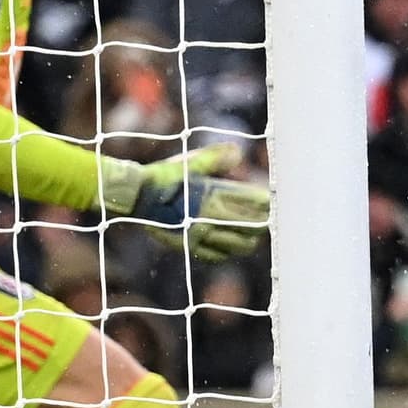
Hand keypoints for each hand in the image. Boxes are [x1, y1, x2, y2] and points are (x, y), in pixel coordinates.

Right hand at [102, 145, 269, 258]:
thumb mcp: (190, 163)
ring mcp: (199, 235)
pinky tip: (230, 249)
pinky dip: (227, 253)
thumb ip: (216, 158)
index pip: (252, 203)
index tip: (274, 203)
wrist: (133, 197)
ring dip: (248, 241)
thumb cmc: (163, 177)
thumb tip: (239, 152)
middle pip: (249, 227)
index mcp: (214, 196)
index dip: (267, 204)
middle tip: (268, 221)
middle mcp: (209, 218)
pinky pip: (215, 256)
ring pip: (236, 245)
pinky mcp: (187, 245)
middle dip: (262, 224)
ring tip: (254, 237)